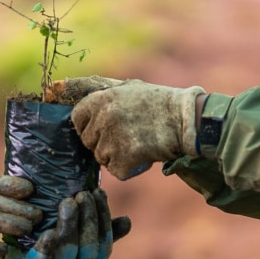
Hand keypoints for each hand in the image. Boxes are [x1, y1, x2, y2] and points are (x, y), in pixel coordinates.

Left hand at [1, 189, 130, 258]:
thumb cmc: (62, 248)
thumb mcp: (85, 240)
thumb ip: (105, 231)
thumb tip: (127, 220)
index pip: (105, 239)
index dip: (104, 215)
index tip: (98, 192)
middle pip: (89, 245)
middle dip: (88, 217)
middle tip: (83, 194)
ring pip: (69, 249)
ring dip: (70, 224)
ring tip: (68, 202)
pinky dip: (47, 246)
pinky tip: (49, 231)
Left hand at [60, 77, 205, 180]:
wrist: (187, 120)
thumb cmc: (159, 102)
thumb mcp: (129, 88)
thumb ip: (103, 92)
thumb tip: (72, 87)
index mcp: (101, 99)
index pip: (77, 119)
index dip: (88, 126)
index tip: (102, 129)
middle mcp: (103, 118)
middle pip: (89, 142)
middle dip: (103, 143)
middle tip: (126, 137)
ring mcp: (113, 139)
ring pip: (101, 158)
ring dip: (116, 157)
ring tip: (137, 144)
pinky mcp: (125, 158)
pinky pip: (117, 171)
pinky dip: (129, 169)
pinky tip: (143, 156)